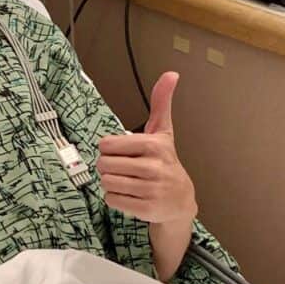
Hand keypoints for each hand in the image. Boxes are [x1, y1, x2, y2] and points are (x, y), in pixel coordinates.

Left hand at [96, 71, 197, 225]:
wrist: (181, 200)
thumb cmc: (165, 162)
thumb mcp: (163, 132)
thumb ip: (161, 102)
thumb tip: (171, 74)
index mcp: (153, 145)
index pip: (106, 145)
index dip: (110, 150)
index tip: (125, 153)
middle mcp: (154, 167)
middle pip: (104, 165)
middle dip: (109, 168)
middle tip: (126, 169)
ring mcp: (151, 190)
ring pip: (106, 183)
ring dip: (112, 183)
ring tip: (128, 182)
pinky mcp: (146, 209)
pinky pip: (111, 200)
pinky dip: (116, 199)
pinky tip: (131, 196)